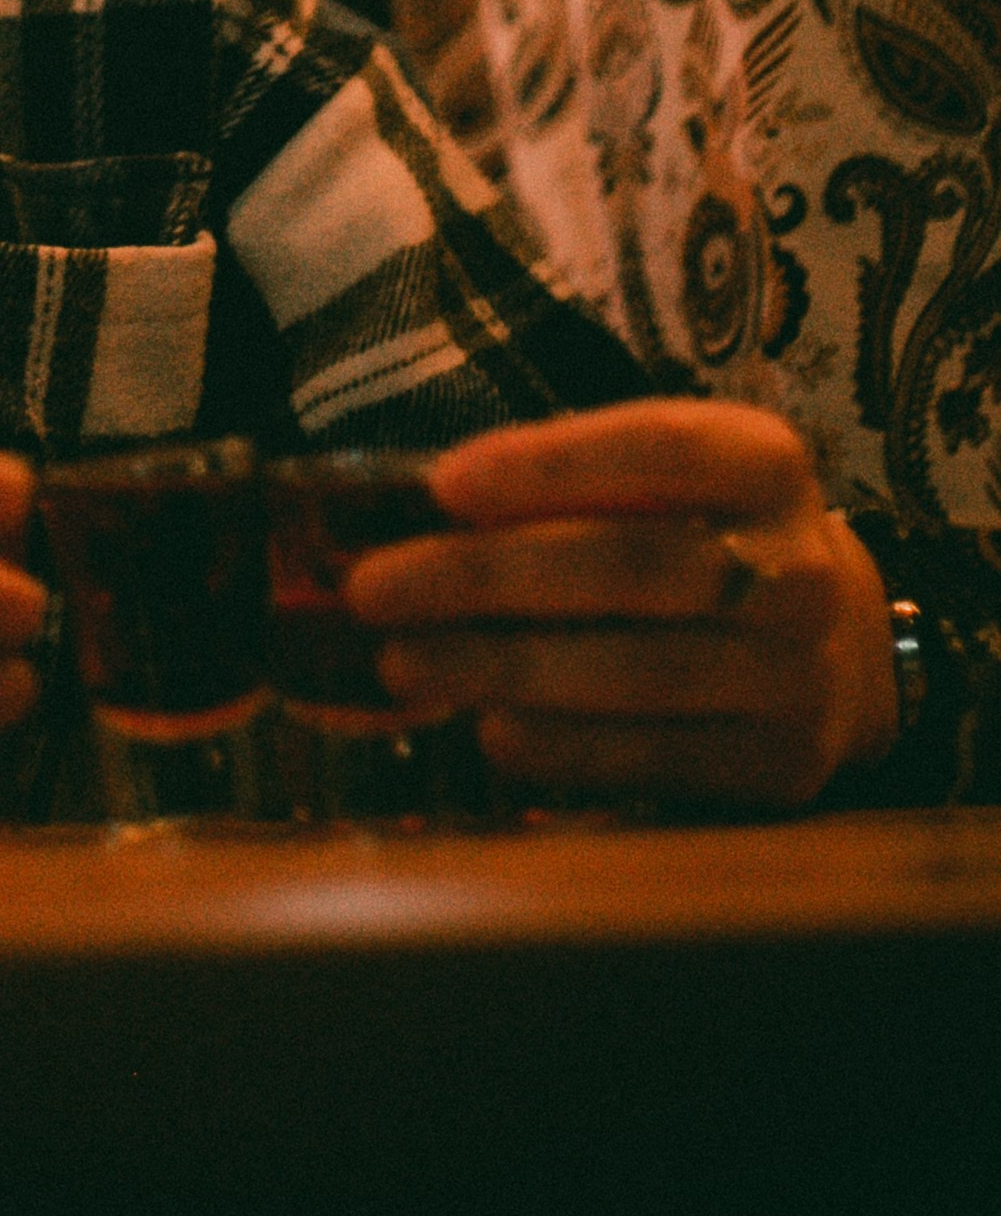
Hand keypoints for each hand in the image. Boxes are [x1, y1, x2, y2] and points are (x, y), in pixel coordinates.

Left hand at [345, 401, 899, 810]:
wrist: (840, 649)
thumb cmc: (702, 538)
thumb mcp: (667, 479)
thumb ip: (569, 481)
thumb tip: (421, 508)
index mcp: (767, 464)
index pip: (659, 448)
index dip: (549, 465)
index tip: (441, 484)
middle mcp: (799, 568)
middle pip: (632, 565)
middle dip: (488, 577)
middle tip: (375, 587)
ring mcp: (799, 675)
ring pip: (637, 672)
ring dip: (503, 668)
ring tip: (403, 663)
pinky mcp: (780, 767)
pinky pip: (656, 759)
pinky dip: (563, 749)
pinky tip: (488, 731)